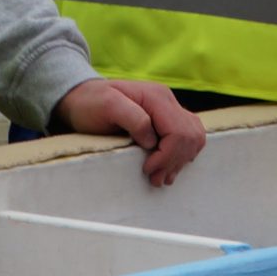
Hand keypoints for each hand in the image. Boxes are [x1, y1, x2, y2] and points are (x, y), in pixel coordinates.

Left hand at [53, 79, 206, 186]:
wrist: (82, 98)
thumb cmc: (90, 103)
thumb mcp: (106, 106)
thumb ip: (132, 118)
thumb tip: (152, 140)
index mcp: (156, 97)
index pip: (178, 131)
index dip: (167, 155)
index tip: (148, 169)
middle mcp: (167, 101)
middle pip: (190, 136)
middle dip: (174, 161)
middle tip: (154, 178)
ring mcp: (169, 110)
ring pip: (194, 138)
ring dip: (180, 160)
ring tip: (160, 177)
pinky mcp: (166, 120)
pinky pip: (188, 138)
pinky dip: (182, 155)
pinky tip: (167, 166)